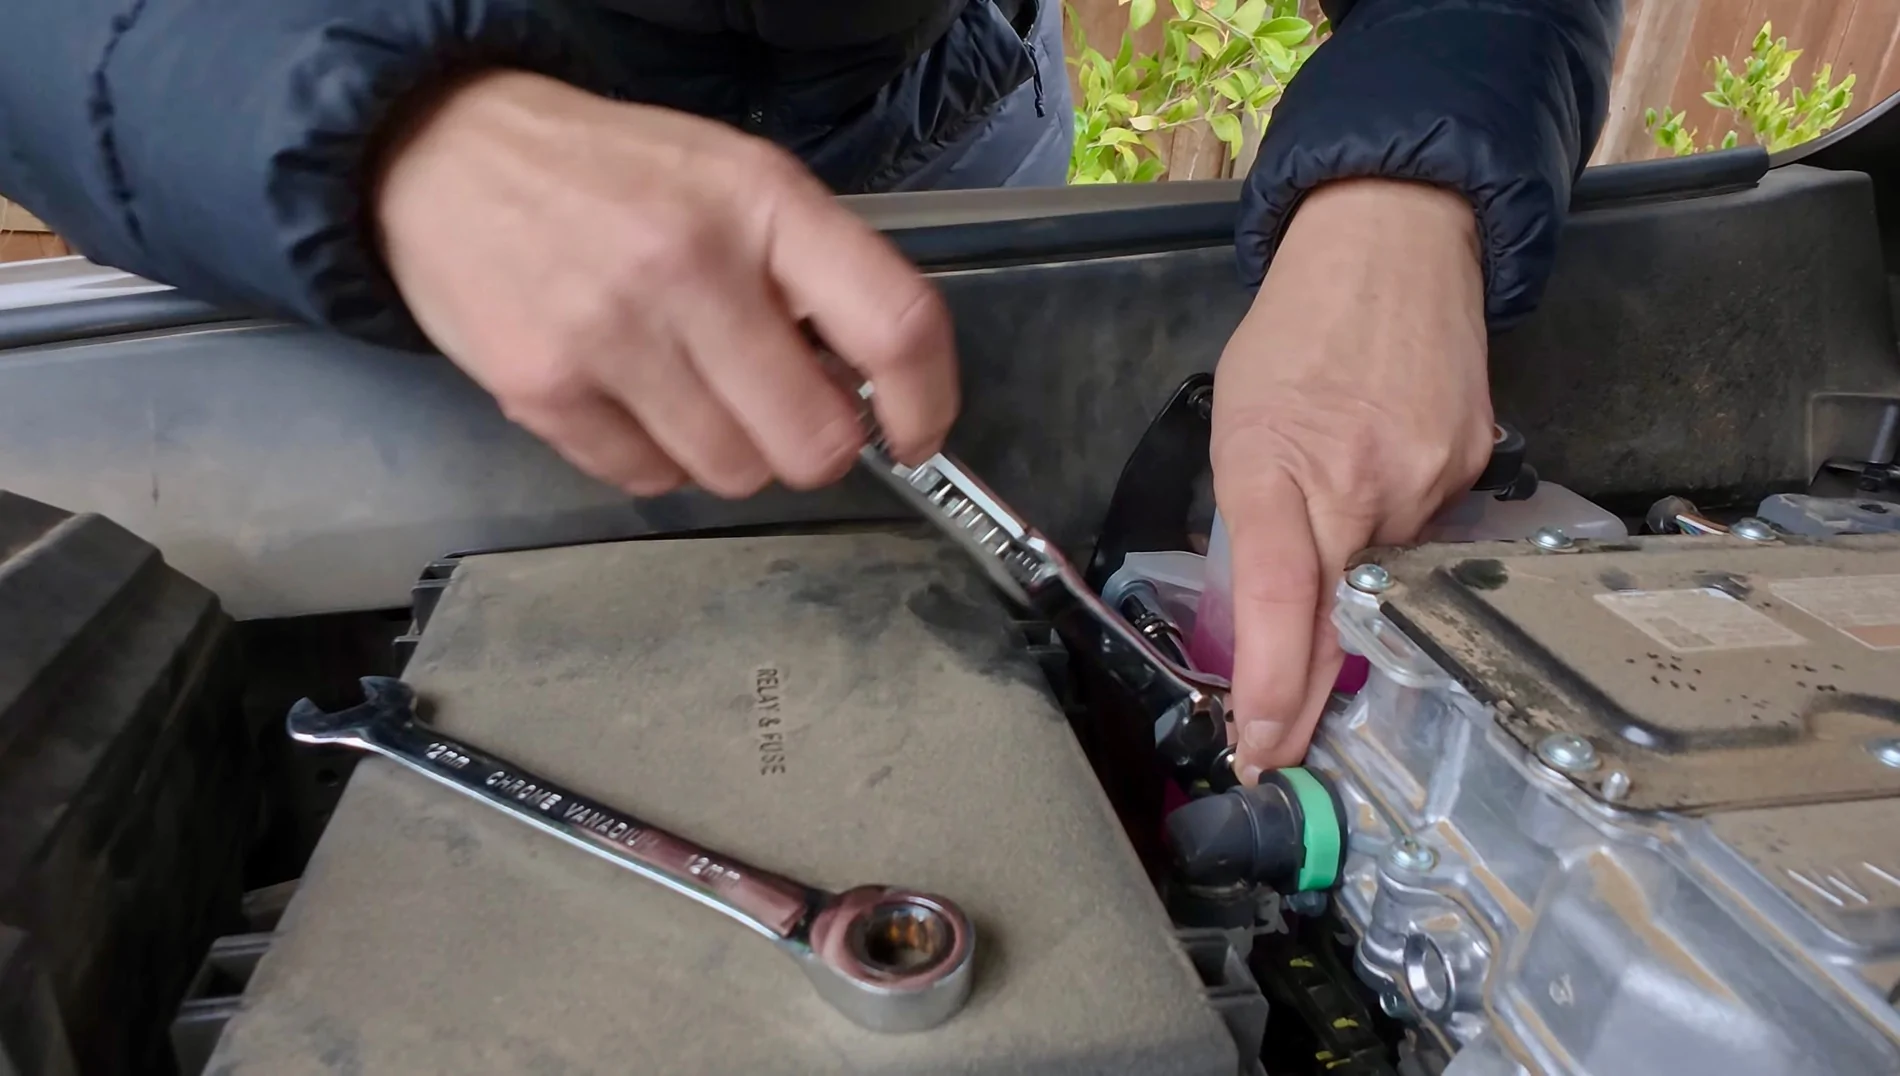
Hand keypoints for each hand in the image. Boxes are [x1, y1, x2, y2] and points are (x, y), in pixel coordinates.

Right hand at [373, 70, 957, 496]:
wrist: (447, 156)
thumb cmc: (612, 176)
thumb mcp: (736, 182)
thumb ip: (812, 274)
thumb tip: (874, 392)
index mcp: (761, 203)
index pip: (892, 325)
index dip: (926, 402)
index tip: (916, 435)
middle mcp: (690, 268)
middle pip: (814, 439)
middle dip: (813, 442)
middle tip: (782, 407)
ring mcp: (611, 335)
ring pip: (735, 474)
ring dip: (731, 450)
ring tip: (691, 385)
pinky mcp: (543, 390)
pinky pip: (649, 481)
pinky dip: (654, 456)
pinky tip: (628, 393)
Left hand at [1212, 178, 1495, 781]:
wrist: (1395, 243)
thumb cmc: (1296, 328)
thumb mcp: (1237, 422)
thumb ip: (1252, 518)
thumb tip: (1267, 612)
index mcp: (1284, 467)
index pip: (1287, 602)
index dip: (1278, 686)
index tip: (1265, 749)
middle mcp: (1368, 484)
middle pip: (1345, 613)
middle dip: (1316, 675)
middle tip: (1286, 728)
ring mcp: (1433, 480)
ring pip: (1392, 576)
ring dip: (1363, 572)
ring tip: (1340, 506)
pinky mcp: (1478, 470)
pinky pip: (1431, 534)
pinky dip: (1401, 529)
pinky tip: (1385, 479)